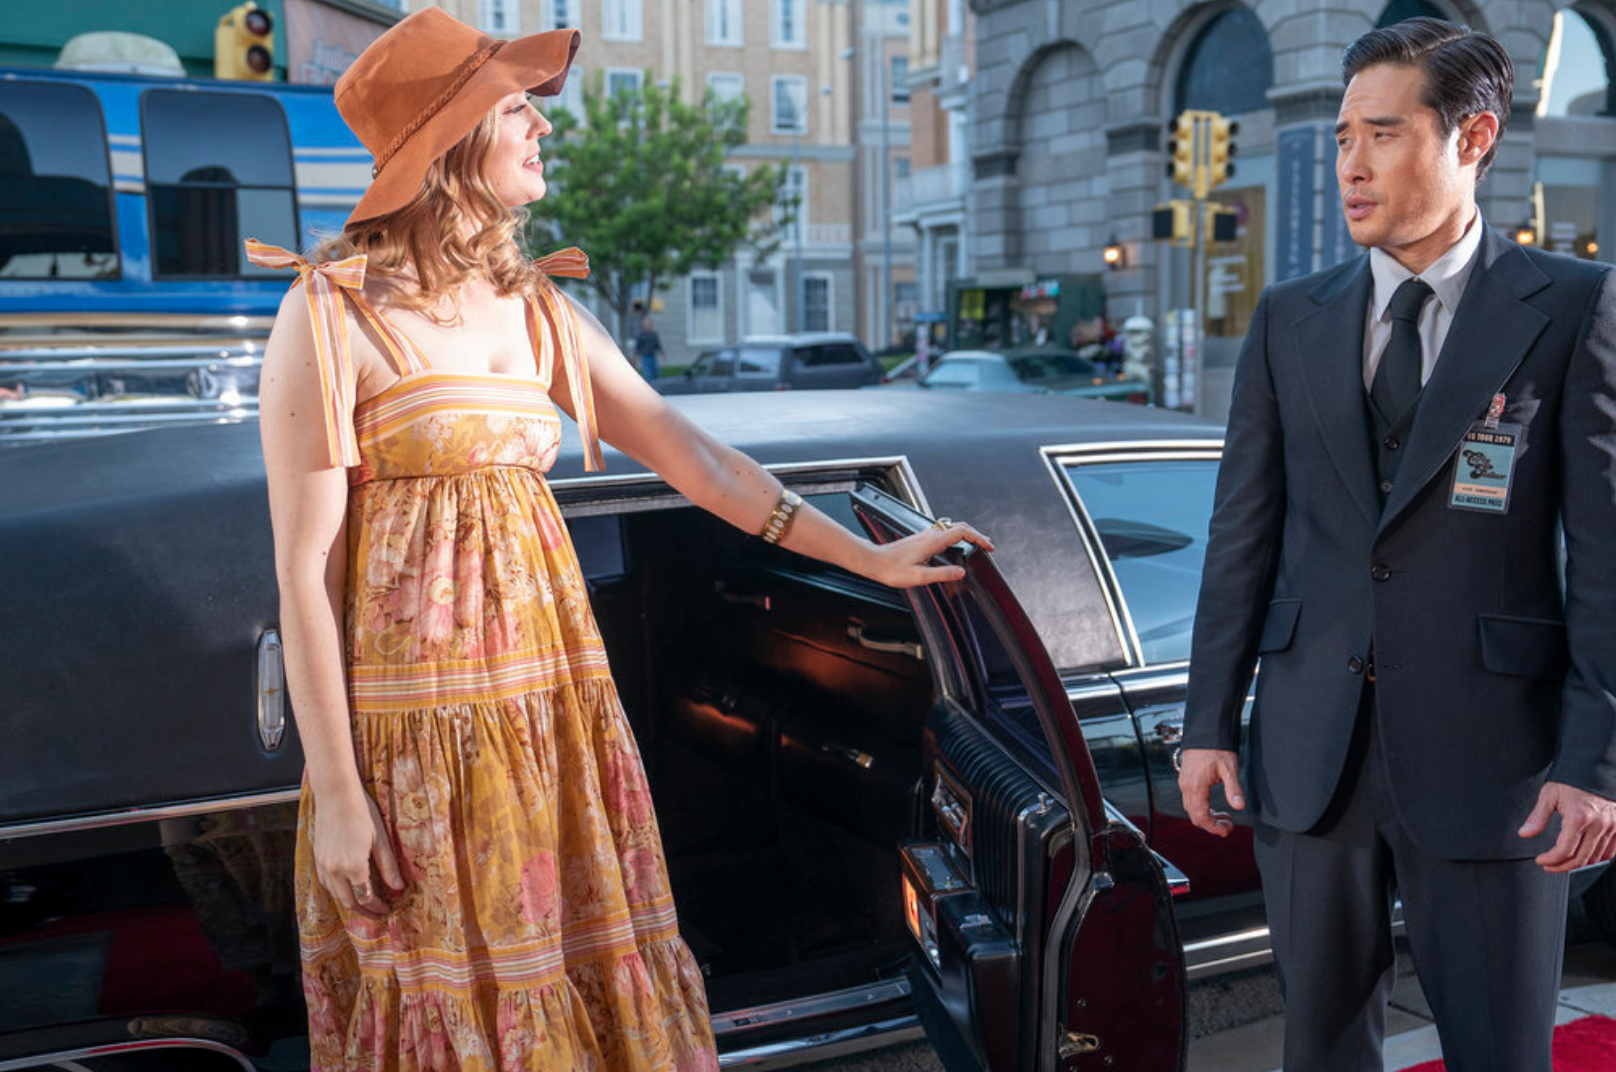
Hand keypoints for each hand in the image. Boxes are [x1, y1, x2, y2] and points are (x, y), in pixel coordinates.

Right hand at [312, 789, 405, 915]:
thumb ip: (388, 866)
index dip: (378, 907)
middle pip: (349, 902)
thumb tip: (399, 887)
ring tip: (365, 905)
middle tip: (378, 915)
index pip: (367, 897)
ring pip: (336, 895)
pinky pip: (326, 883)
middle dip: (365, 911)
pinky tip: (347, 889)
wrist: (336, 794)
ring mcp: (323, 864)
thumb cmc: (361, 812)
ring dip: (350, 903)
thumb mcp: (380, 839)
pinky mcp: (317, 857)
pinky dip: (338, 891)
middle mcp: (335, 870)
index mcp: (353, 866)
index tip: (388, 910)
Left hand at [868, 521, 994, 587]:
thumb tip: (961, 572)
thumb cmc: (892, 569)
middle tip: (987, 546)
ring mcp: (925, 535)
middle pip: (959, 526)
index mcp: (932, 541)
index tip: (988, 547)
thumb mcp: (919, 576)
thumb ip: (942, 574)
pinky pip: (944, 532)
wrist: (874, 561)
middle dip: (976, 534)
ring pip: (951, 528)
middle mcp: (929, 534)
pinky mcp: (920, 539)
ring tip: (976, 544)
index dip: (978, 537)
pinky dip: (956, 536)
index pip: (962, 532)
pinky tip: (956, 545)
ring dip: (966, 534)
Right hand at [1178, 748, 1244, 837]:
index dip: (1213, 828)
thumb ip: (1233, 789)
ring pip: (1192, 809)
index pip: (1201, 816)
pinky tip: (1215, 805)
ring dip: (1207, 816)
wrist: (1205, 730)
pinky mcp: (1186, 779)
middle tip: (1229, 826)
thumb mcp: (1229, 769)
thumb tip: (1239, 806)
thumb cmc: (1216, 747)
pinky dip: (1203, 807)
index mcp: (1195, 787)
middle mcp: (1186, 787)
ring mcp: (1184, 783)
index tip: (1226, 831)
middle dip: (1211, 825)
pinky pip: (1191, 800)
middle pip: (1194, 816)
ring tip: (1225, 817)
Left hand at [1519, 781, 1615, 872]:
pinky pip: (1611, 852)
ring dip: (1578, 864)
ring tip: (1563, 862)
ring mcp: (1612, 826)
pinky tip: (1584, 856)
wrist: (1595, 767)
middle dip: (1561, 866)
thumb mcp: (1549, 795)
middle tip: (1549, 865)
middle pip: (1580, 859)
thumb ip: (1538, 817)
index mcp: (1579, 817)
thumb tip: (1524, 834)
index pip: (1564, 850)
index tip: (1541, 860)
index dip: (1551, 859)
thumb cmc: (1571, 779)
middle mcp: (1599, 824)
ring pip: (1596, 858)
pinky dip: (1597, 858)